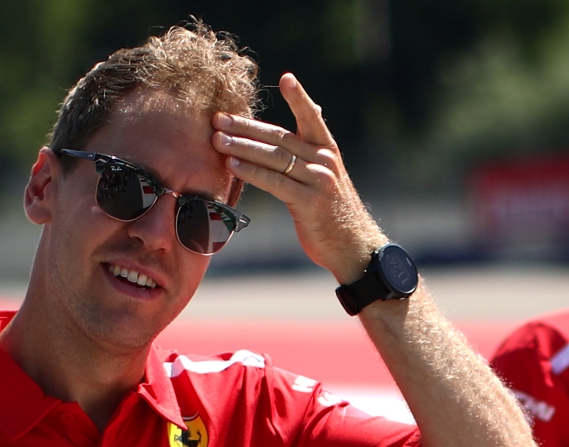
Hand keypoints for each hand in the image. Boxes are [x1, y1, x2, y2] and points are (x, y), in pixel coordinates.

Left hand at [212, 72, 385, 283]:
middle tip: (218, 118)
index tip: (285, 78)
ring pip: (274, 158)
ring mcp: (318, 180)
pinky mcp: (309, 202)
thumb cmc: (332, 211)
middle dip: (246, 127)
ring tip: (216, 139)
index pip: (311, 117)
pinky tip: (231, 165)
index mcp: (328, 151)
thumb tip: (314, 110)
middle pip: (279, 137)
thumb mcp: (327, 175)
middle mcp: (325, 160)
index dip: (299, 98)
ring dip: (242, 147)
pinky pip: (274, 182)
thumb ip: (314, 147)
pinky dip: (251, 172)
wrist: (352, 245)